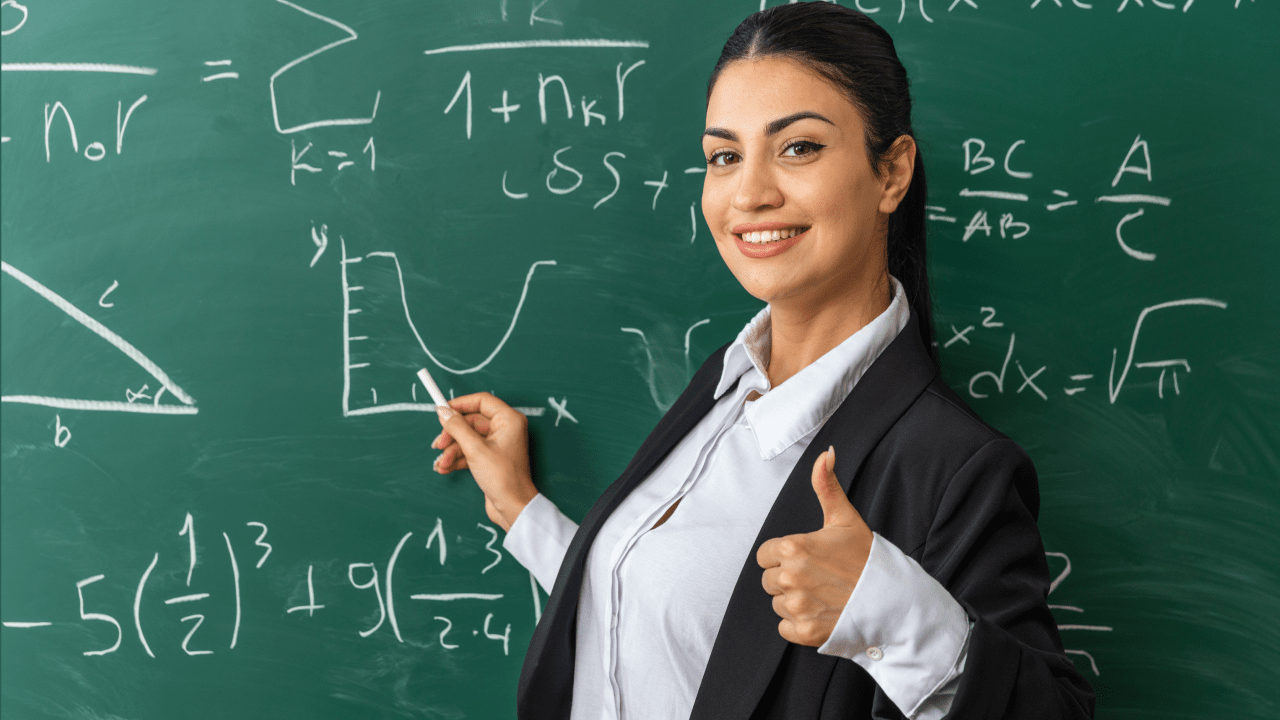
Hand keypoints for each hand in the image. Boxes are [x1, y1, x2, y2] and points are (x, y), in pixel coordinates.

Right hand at [431, 392, 537, 532]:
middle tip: (438, 444)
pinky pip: (469, 451)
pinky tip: (445, 468)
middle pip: (471, 421)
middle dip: (452, 434)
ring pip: (468, 438)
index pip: (482, 401)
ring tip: (441, 463)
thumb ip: (457, 427)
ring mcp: (497, 444)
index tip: (442, 410)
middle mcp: (505, 429)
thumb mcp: (475, 449)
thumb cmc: (503, 478)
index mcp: (509, 420)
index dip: (460, 404)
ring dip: (451, 450)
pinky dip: (456, 458)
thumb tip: (443, 412)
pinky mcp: (490, 458)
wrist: (512, 507)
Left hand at [757, 446, 873, 646]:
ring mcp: (797, 606)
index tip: (807, 559)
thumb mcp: (844, 518)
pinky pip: (784, 627)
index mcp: (793, 548)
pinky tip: (820, 613)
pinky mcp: (804, 632)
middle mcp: (790, 577)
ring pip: (777, 604)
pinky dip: (798, 624)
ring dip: (794, 601)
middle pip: (768, 580)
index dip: (784, 556)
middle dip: (787, 579)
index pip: (765, 555)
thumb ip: (826, 485)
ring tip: (822, 594)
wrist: (892, 600)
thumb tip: (825, 453)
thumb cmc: (866, 558)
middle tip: (818, 577)